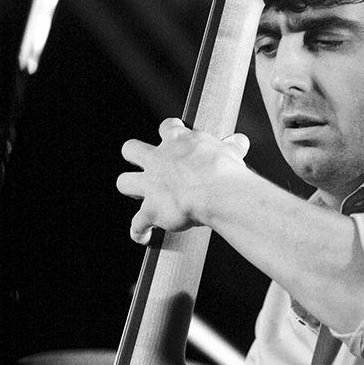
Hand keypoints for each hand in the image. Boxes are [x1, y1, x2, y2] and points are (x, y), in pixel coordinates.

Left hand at [116, 117, 249, 244]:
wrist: (218, 192)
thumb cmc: (226, 170)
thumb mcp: (231, 152)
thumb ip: (231, 147)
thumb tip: (239, 141)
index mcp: (179, 142)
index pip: (167, 127)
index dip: (169, 131)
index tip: (173, 133)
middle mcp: (159, 160)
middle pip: (131, 149)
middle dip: (134, 155)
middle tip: (147, 164)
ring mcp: (151, 185)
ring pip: (124, 182)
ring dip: (130, 189)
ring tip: (138, 196)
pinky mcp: (150, 209)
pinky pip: (137, 224)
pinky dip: (139, 231)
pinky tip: (144, 237)